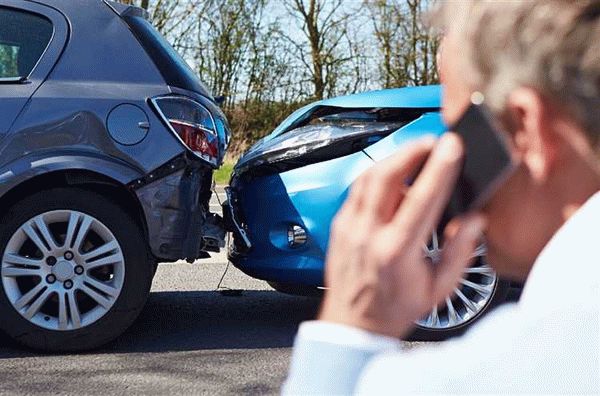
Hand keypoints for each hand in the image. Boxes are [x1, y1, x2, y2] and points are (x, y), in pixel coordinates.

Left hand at [319, 134, 486, 337]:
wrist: (353, 325)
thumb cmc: (394, 309)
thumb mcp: (438, 289)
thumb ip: (460, 252)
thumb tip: (474, 219)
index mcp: (396, 252)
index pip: (421, 199)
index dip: (439, 168)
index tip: (452, 146)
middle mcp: (368, 235)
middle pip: (386, 177)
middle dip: (412, 150)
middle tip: (433, 141)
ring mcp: (349, 228)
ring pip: (367, 177)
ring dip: (393, 157)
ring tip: (415, 151)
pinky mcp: (339, 225)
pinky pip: (356, 189)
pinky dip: (376, 174)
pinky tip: (392, 173)